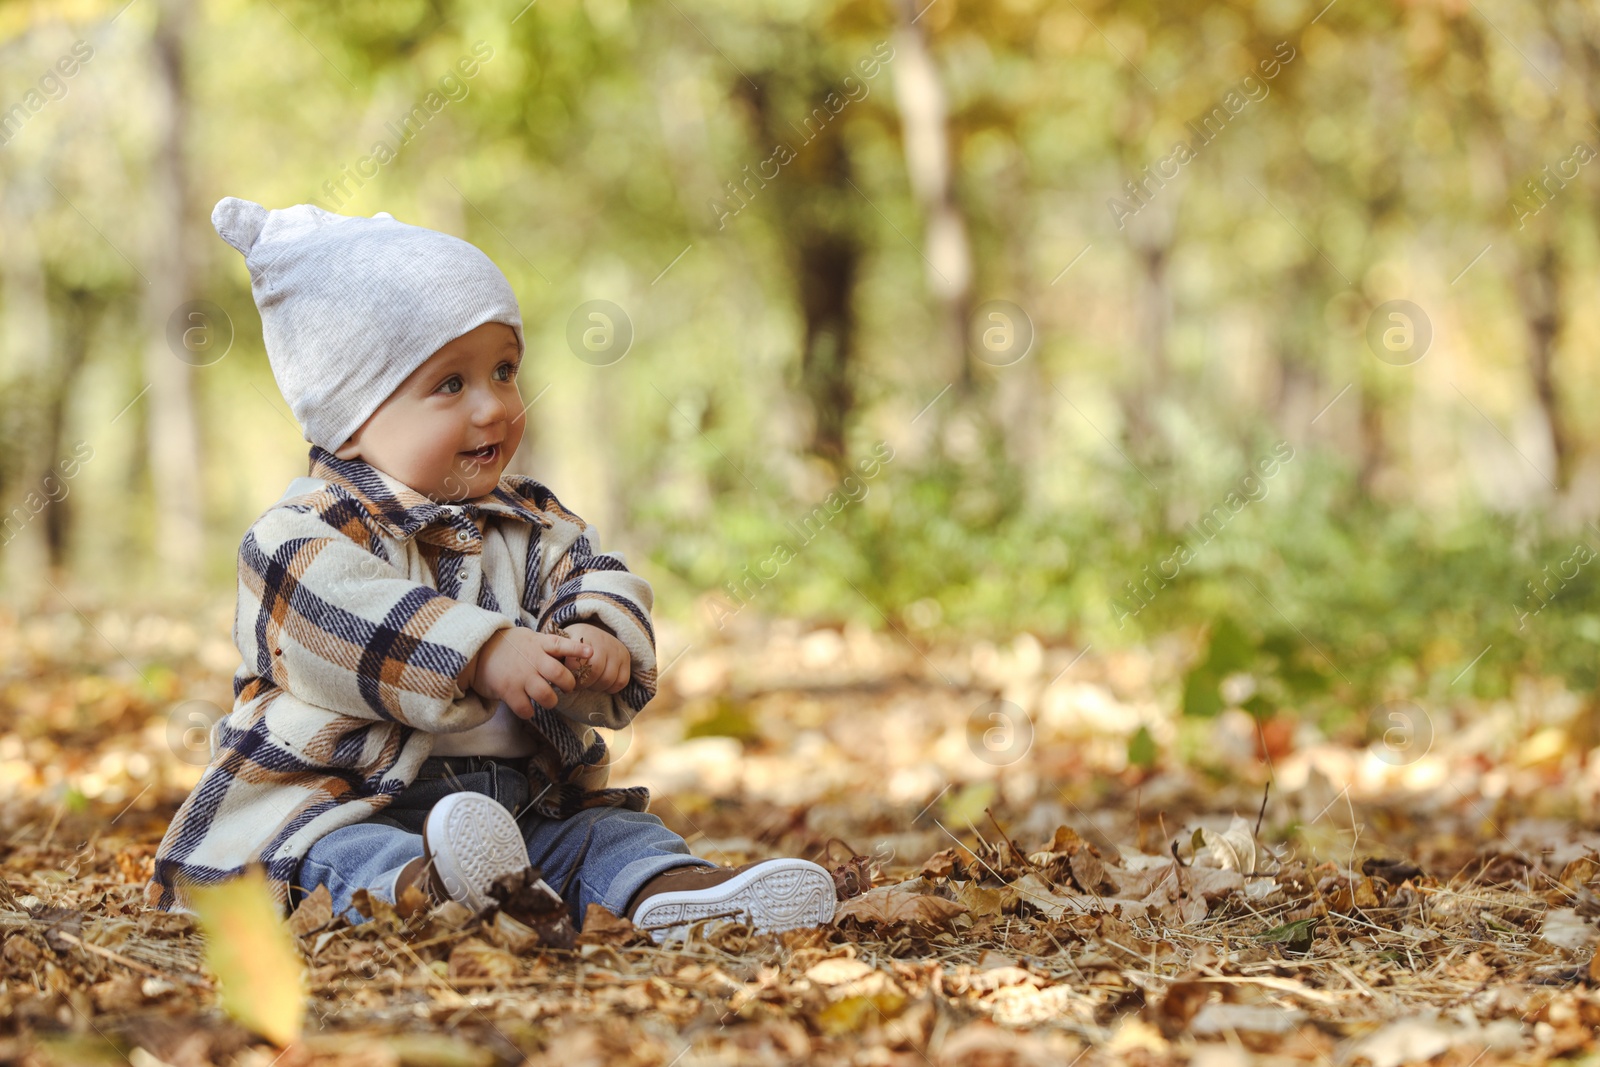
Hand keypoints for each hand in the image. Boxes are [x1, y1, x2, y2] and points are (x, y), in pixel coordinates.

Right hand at [466, 627, 591, 717]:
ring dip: (551, 702)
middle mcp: (531, 660)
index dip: (577, 650)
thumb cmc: (506, 646)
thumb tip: (569, 652)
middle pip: (559, 675)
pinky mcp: (508, 690)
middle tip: (567, 688)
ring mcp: (520, 676)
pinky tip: (528, 709)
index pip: (561, 645)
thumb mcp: (527, 638)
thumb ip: (546, 645)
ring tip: (549, 700)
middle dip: (568, 685)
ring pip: (546, 695)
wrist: (475, 653)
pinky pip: (526, 709)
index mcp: (538, 644)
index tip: (591, 653)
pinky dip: (530, 712)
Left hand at [560, 622, 631, 694]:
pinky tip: (601, 684)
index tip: (565, 679)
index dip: (571, 676)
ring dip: (596, 687)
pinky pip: (621, 681)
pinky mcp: (625, 657)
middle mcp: (602, 639)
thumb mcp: (561, 646)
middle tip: (577, 685)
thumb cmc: (572, 645)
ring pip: (608, 678)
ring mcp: (615, 648)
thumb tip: (553, 679)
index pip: (577, 662)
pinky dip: (610, 688)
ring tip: (588, 684)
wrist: (592, 632)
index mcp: (582, 635)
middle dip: (584, 683)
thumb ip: (557, 659)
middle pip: (595, 671)